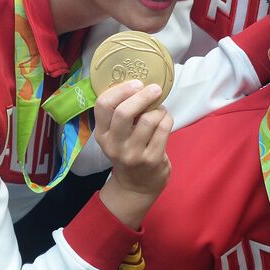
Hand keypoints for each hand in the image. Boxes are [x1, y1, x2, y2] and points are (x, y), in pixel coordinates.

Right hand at [95, 79, 172, 228]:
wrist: (136, 186)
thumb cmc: (128, 152)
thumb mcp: (115, 136)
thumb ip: (120, 115)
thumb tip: (137, 84)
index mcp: (102, 134)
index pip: (103, 105)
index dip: (120, 90)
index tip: (135, 83)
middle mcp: (114, 144)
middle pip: (124, 112)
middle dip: (142, 96)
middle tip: (154, 88)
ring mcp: (133, 153)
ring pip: (148, 120)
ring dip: (159, 109)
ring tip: (160, 109)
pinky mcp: (152, 159)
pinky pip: (163, 129)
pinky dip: (167, 119)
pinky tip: (165, 119)